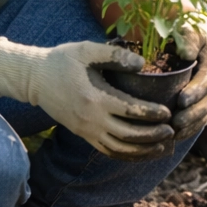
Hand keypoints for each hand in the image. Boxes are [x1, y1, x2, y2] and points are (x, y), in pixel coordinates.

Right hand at [0, 38, 174, 160]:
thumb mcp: (87, 50)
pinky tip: (142, 153)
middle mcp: (92, 119)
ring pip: (119, 149)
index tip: (168, 113)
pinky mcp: (83, 135)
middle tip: (172, 131)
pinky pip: (107, 151)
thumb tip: (142, 64)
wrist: (34, 78)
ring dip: (143, 151)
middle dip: (153, 136)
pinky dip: (127, 155)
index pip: (131, 111)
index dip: (152, 114)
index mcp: (96, 98)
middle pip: (128, 136)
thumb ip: (115, 56)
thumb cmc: (63, 60)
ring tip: (164, 147)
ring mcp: (86, 130)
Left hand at [170, 12, 206, 140]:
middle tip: (175, 122)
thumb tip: (186, 52)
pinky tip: (177, 137)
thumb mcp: (191, 29)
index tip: (181, 100)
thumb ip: (188, 37)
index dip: (197, 91)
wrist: (204, 40)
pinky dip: (191, 129)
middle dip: (194, 113)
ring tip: (174, 133)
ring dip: (192, 125)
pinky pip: (203, 118)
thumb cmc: (192, 33)